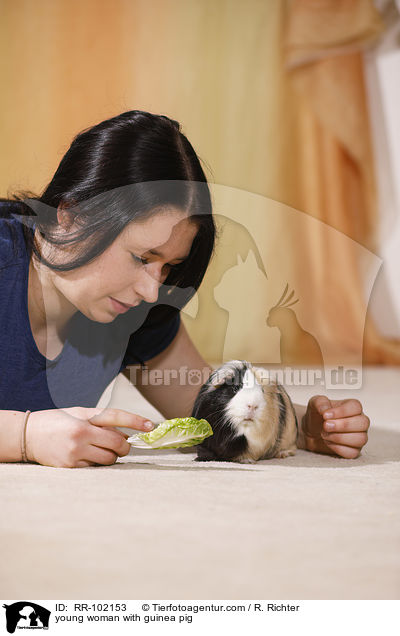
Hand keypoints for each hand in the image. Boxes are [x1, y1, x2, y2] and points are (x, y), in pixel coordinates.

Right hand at [25, 407, 153, 467]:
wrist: (28, 436)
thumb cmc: (57, 421)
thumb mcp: (79, 413)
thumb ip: (102, 421)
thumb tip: (125, 434)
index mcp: (84, 420)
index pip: (116, 418)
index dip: (135, 421)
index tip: (151, 426)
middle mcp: (81, 437)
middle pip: (117, 445)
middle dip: (123, 446)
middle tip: (119, 444)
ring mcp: (75, 454)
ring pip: (109, 460)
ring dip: (111, 456)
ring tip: (99, 449)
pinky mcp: (70, 468)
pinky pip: (95, 468)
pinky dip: (97, 463)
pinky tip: (86, 456)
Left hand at [302, 395, 369, 458]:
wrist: (311, 431)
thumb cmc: (317, 415)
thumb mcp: (315, 403)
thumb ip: (320, 403)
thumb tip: (325, 410)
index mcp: (352, 407)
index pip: (356, 407)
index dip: (341, 411)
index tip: (325, 415)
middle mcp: (359, 421)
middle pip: (363, 423)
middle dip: (343, 425)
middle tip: (326, 425)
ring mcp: (359, 437)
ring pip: (361, 439)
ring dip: (339, 437)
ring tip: (324, 434)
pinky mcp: (354, 450)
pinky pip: (353, 453)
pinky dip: (338, 448)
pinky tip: (328, 442)